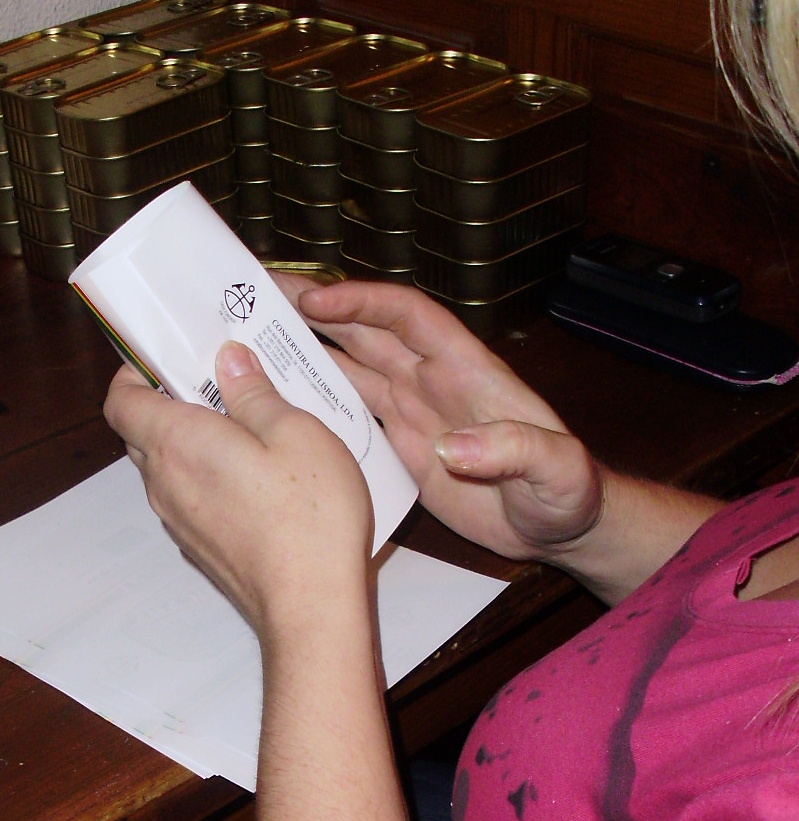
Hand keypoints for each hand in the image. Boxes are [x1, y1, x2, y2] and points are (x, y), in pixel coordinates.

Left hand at [104, 343, 372, 640]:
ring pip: (168, 468)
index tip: (167, 356)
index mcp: (176, 443)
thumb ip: (254, 393)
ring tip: (248, 429)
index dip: (133, 372)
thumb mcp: (294, 432)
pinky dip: (208, 478)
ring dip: (193, 443)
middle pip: (142, 432)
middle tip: (219, 383)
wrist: (310, 607)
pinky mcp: (200, 548)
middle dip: (169, 401)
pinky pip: (191, 499)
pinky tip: (257, 479)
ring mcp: (179, 521)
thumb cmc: (307, 517)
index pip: (119, 401)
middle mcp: (165, 483)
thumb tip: (228, 361)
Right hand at [288, 279, 603, 564]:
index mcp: (467, 371)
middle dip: (315, 308)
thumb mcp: (555, 470)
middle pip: (366, 331)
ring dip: (306, 348)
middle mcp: (433, 383)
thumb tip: (452, 448)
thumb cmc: (567, 492)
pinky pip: (352, 413)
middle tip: (258, 291)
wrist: (561, 528)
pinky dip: (317, 402)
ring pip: (351, 367)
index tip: (315, 301)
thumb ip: (512, 450)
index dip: (362, 303)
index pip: (408, 319)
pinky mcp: (402, 448)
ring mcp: (414, 414)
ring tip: (251, 335)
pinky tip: (278, 401)